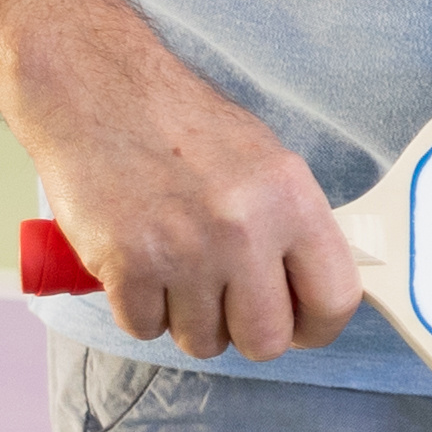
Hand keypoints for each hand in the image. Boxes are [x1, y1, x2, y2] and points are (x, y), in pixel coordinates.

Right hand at [15, 35, 362, 363]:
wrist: (96, 90)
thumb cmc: (182, 125)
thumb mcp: (266, 164)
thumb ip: (291, 228)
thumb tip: (309, 292)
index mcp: (292, 199)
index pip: (335, 298)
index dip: (318, 326)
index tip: (299, 325)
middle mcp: (244, 230)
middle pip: (266, 340)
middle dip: (245, 332)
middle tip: (226, 305)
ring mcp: (184, 252)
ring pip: (200, 341)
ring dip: (187, 319)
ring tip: (176, 270)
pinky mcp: (125, 265)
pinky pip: (144, 327)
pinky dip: (139, 309)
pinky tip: (138, 267)